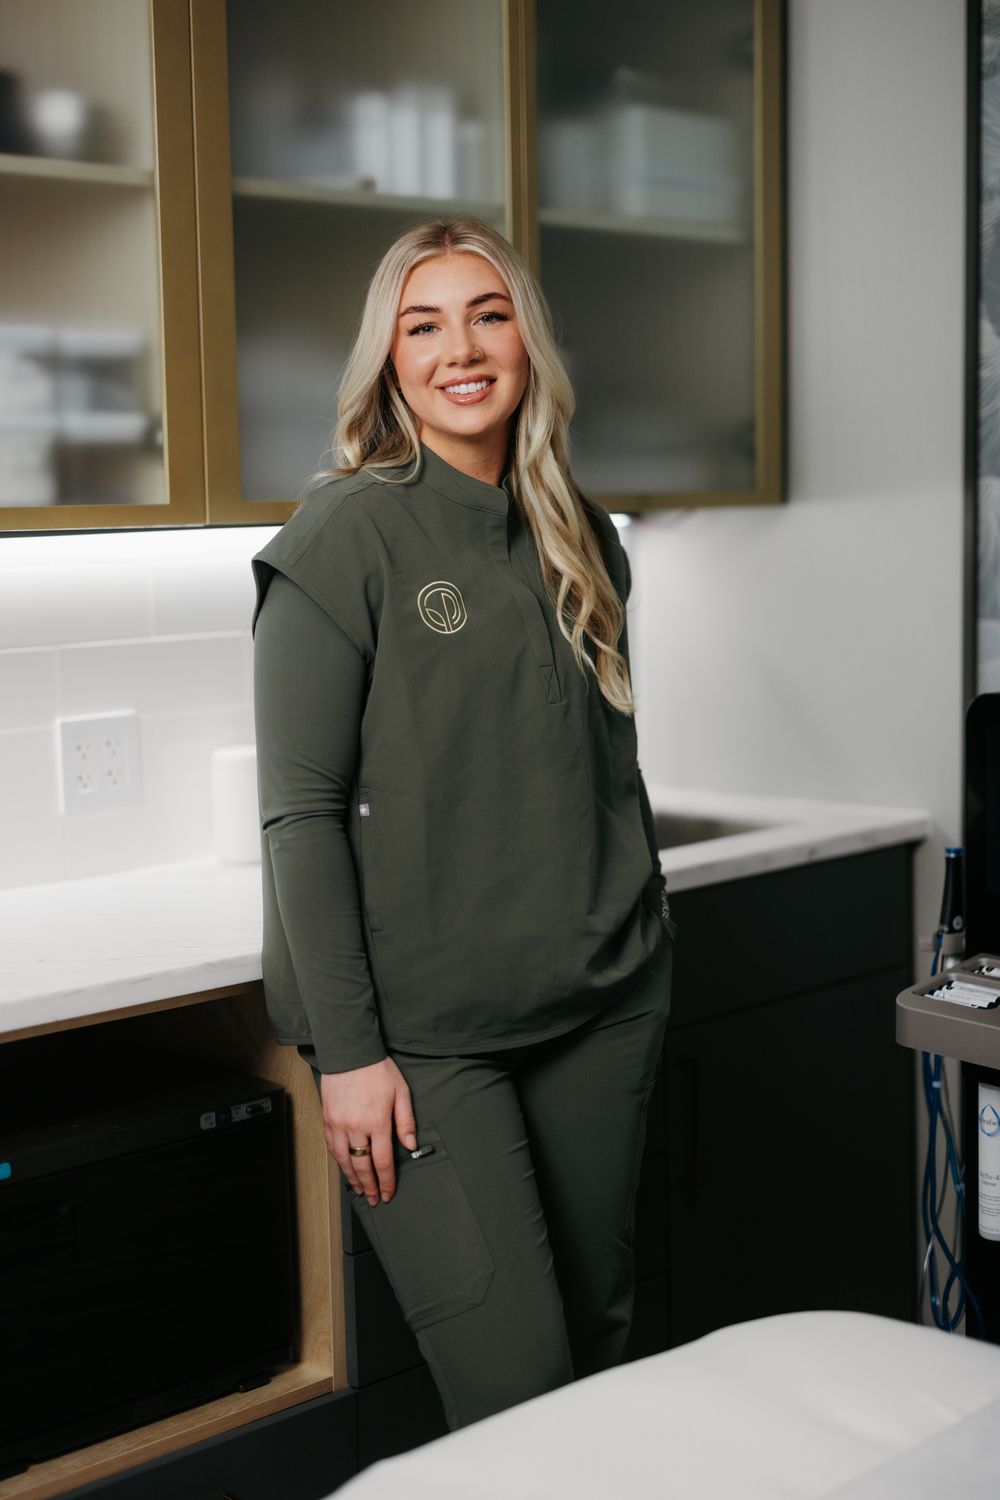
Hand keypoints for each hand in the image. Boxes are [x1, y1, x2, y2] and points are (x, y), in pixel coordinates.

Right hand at [319, 1057, 417, 1205]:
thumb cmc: (377, 1070)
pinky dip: (339, 1162)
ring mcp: (338, 1124)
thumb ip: (406, 1121)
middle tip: (375, 1199)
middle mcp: (355, 1127)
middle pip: (362, 1166)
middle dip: (370, 1186)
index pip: (383, 1161)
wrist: (350, 1052)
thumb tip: (410, 1144)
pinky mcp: (327, 1120)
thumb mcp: (401, 1092)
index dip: (387, 1181)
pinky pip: (331, 1148)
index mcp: (377, 1121)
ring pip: (344, 1161)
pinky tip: (345, 1168)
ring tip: (360, 1190)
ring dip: (353, 1179)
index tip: (389, 1193)